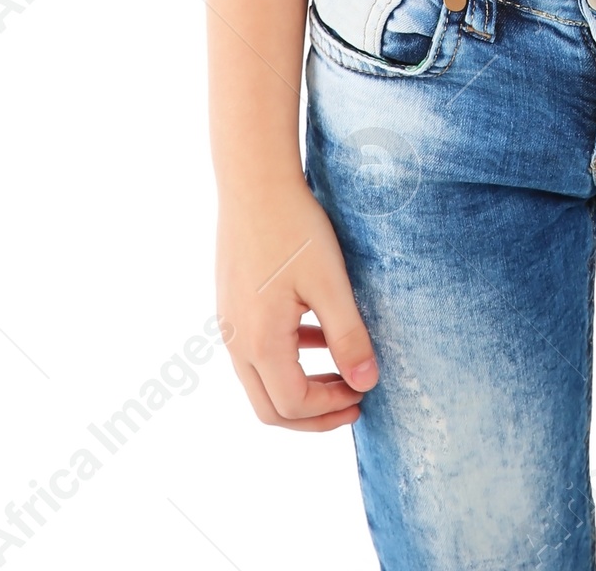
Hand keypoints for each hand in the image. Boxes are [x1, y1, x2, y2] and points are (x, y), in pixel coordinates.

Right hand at [216, 178, 377, 431]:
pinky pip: (255, 351)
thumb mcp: (330, 283)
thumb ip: (348, 336)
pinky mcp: (231, 304)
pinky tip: (317, 334)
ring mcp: (228, 324)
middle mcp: (236, 341)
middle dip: (312, 415)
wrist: (253, 181)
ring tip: (341, 372)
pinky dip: (287, 359)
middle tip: (352, 403)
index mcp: (260, 342)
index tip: (364, 395)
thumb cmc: (294, 227)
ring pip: (260, 382)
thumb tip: (367, 383)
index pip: (294, 405)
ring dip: (299, 388)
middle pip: (269, 408)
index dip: (331, 409)